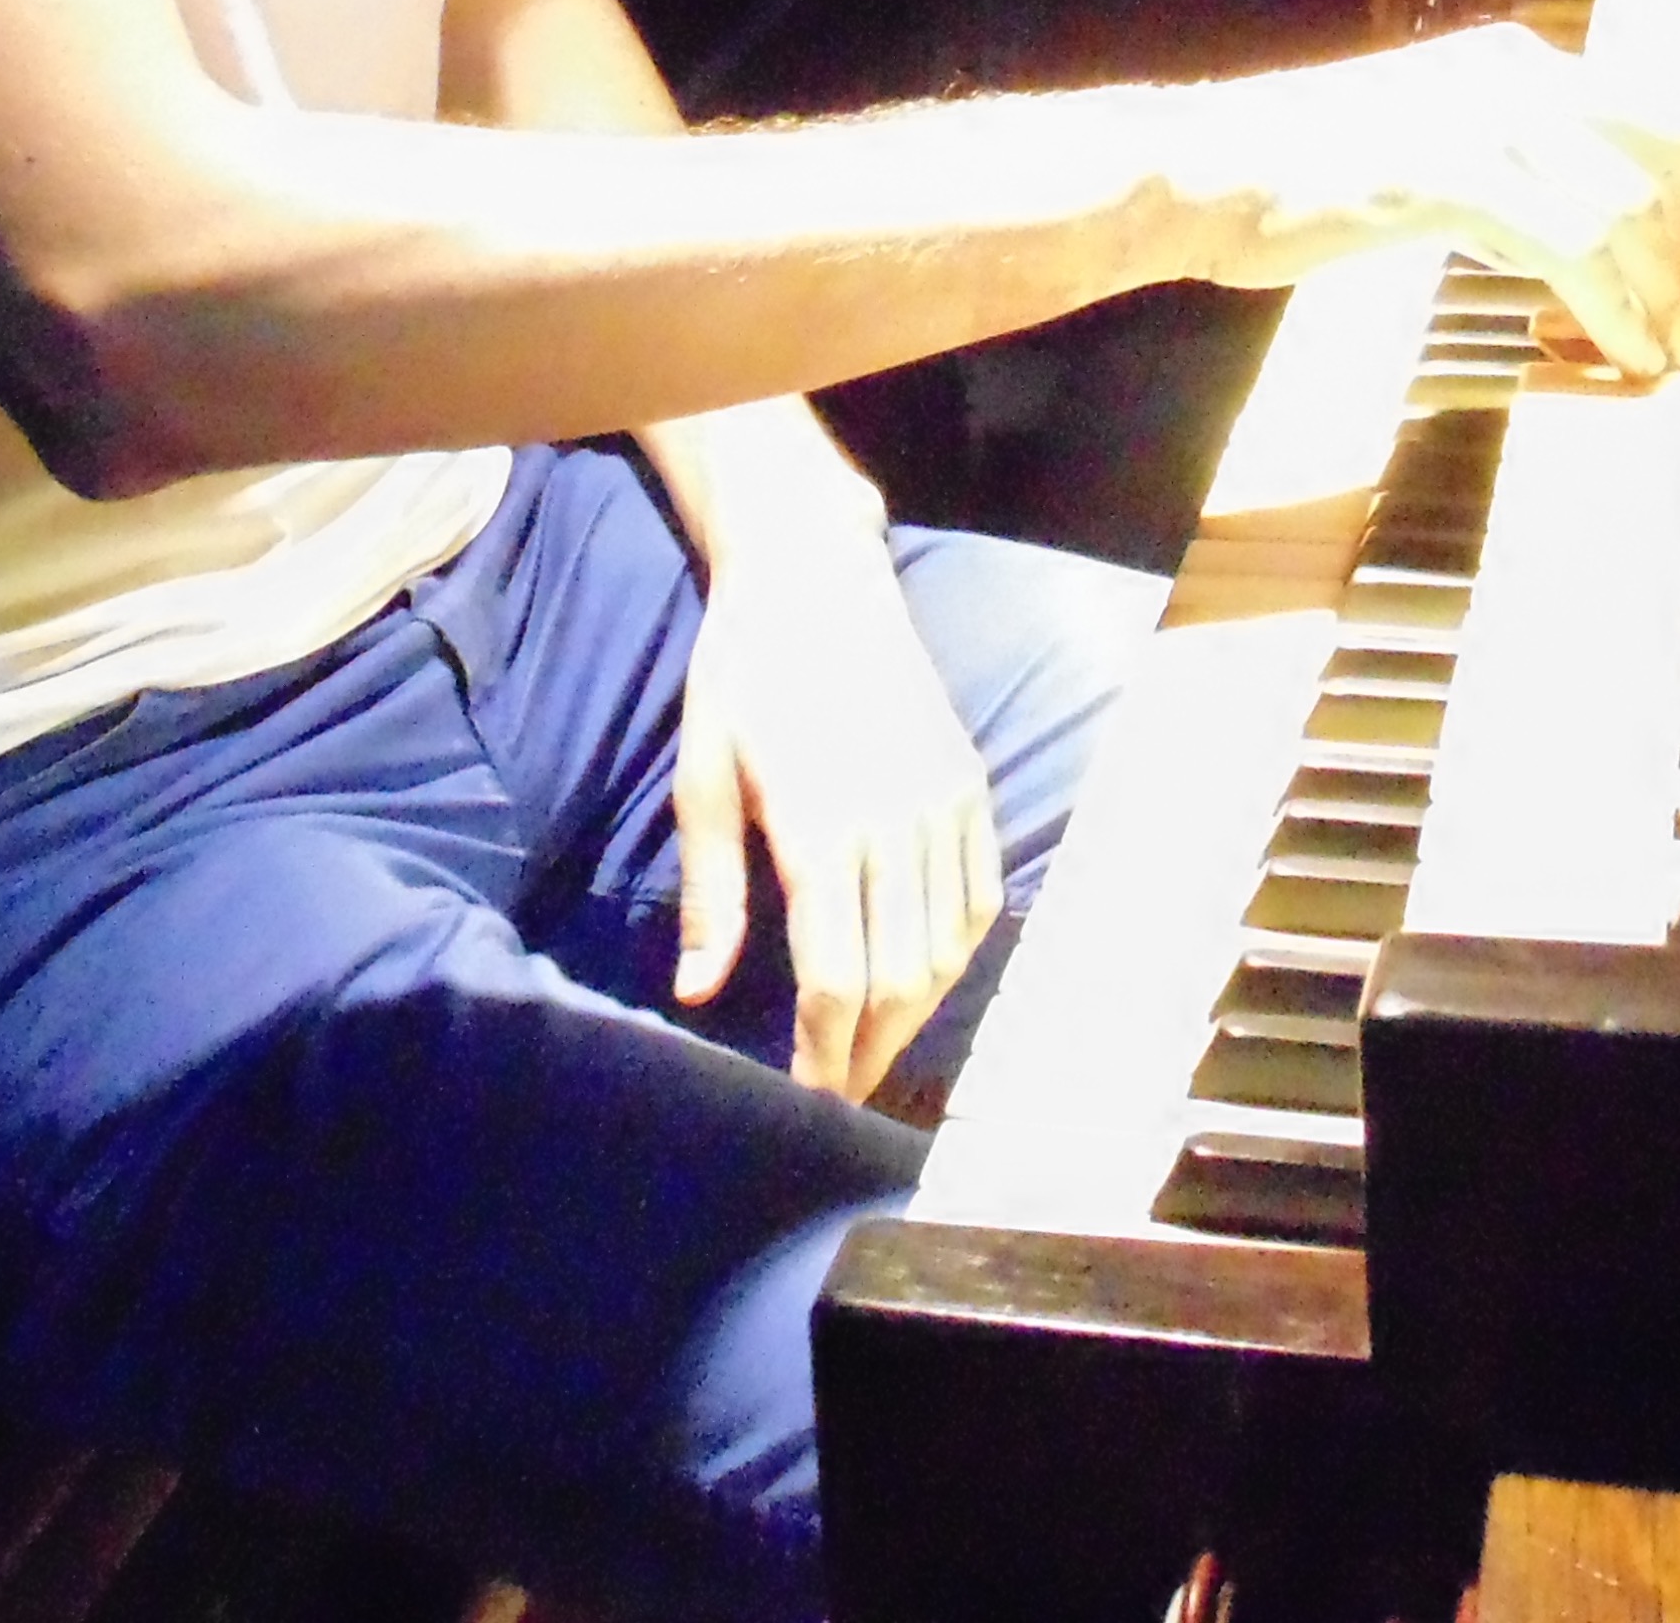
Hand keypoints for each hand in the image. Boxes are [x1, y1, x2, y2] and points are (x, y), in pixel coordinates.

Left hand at [670, 526, 1008, 1102]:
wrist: (817, 577)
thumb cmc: (743, 674)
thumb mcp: (703, 774)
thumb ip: (711, 890)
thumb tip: (699, 991)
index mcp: (820, 827)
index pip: (835, 979)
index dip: (821, 1054)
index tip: (803, 1101)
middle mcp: (895, 823)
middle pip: (898, 981)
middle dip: (866, 1052)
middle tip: (834, 1095)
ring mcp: (944, 803)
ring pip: (947, 950)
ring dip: (913, 1016)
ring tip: (871, 1049)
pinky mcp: (969, 784)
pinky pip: (979, 898)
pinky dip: (957, 955)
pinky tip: (923, 981)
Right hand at [1196, 23, 1679, 377]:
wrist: (1199, 170)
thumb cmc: (1294, 172)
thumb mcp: (1422, 147)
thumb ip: (1501, 174)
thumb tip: (1568, 236)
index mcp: (1511, 60)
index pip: (1654, 108)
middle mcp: (1513, 72)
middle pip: (1668, 146)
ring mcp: (1484, 120)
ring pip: (1630, 205)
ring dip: (1666, 291)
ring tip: (1670, 350)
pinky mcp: (1453, 178)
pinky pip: (1574, 251)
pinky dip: (1616, 312)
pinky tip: (1624, 355)